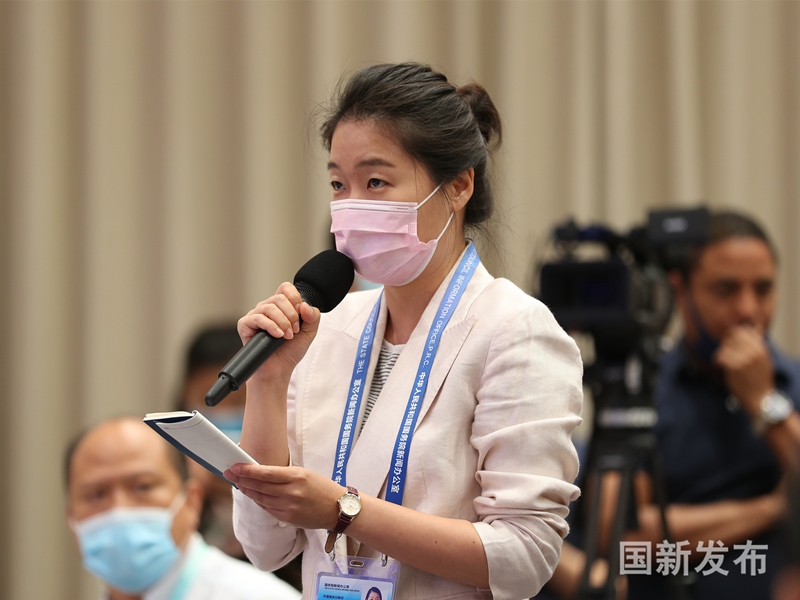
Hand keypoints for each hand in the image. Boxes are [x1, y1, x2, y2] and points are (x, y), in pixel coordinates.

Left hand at [225, 463, 343, 530]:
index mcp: (297, 476)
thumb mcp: (305, 473)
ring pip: (260, 498)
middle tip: (229, 473)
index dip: (247, 470)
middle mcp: (291, 492)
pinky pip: (267, 509)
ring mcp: (289, 507)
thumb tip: (260, 472)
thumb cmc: (321, 487)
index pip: (266, 473)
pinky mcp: (288, 518)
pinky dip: (258, 501)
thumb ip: (284, 474)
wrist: (337, 508)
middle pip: (259, 486)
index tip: (234, 466)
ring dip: (247, 491)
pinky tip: (253, 495)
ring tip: (238, 483)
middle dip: (241, 479)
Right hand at [238, 282, 320, 381]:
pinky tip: (278, 335)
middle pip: (279, 297)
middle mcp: (267, 308)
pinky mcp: (245, 325)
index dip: (294, 297)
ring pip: (269, 306)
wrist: (278, 370)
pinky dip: (271, 326)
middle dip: (291, 315)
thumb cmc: (290, 351)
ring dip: (283, 321)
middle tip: (294, 331)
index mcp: (281, 307)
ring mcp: (255, 315)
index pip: (285, 288)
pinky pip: (257, 318)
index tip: (300, 313)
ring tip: (287, 336)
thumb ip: (313, 317)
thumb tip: (304, 305)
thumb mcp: (309, 333)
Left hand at [714, 326, 773, 415]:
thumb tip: (754, 326)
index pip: (743, 331)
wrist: (760, 398)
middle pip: (732, 337)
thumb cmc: (760, 379)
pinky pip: (720, 357)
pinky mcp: (735, 367)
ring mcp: (745, 358)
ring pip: (724, 347)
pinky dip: (717, 361)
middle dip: (725, 343)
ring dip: (721, 354)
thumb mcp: (764, 358)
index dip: (733, 334)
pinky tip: (718, 366)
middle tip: (723, 352)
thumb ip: (757, 343)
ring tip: (722, 362)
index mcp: (761, 348)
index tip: (727, 339)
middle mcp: (754, 351)